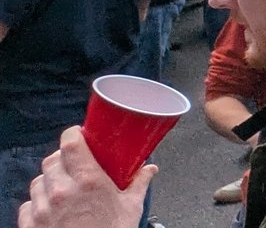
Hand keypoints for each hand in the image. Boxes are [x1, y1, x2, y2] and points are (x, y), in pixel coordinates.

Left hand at [19, 127, 152, 227]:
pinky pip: (27, 205)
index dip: (73, 135)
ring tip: (62, 188)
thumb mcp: (131, 208)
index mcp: (88, 181)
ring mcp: (42, 208)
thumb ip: (139, 184)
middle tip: (74, 165)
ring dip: (49, 181)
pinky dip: (36, 203)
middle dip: (62, 159)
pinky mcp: (30, 224)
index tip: (79, 135)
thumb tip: (150, 169)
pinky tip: (49, 208)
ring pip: (38, 181)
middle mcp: (61, 190)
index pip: (70, 143)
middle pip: (52, 160)